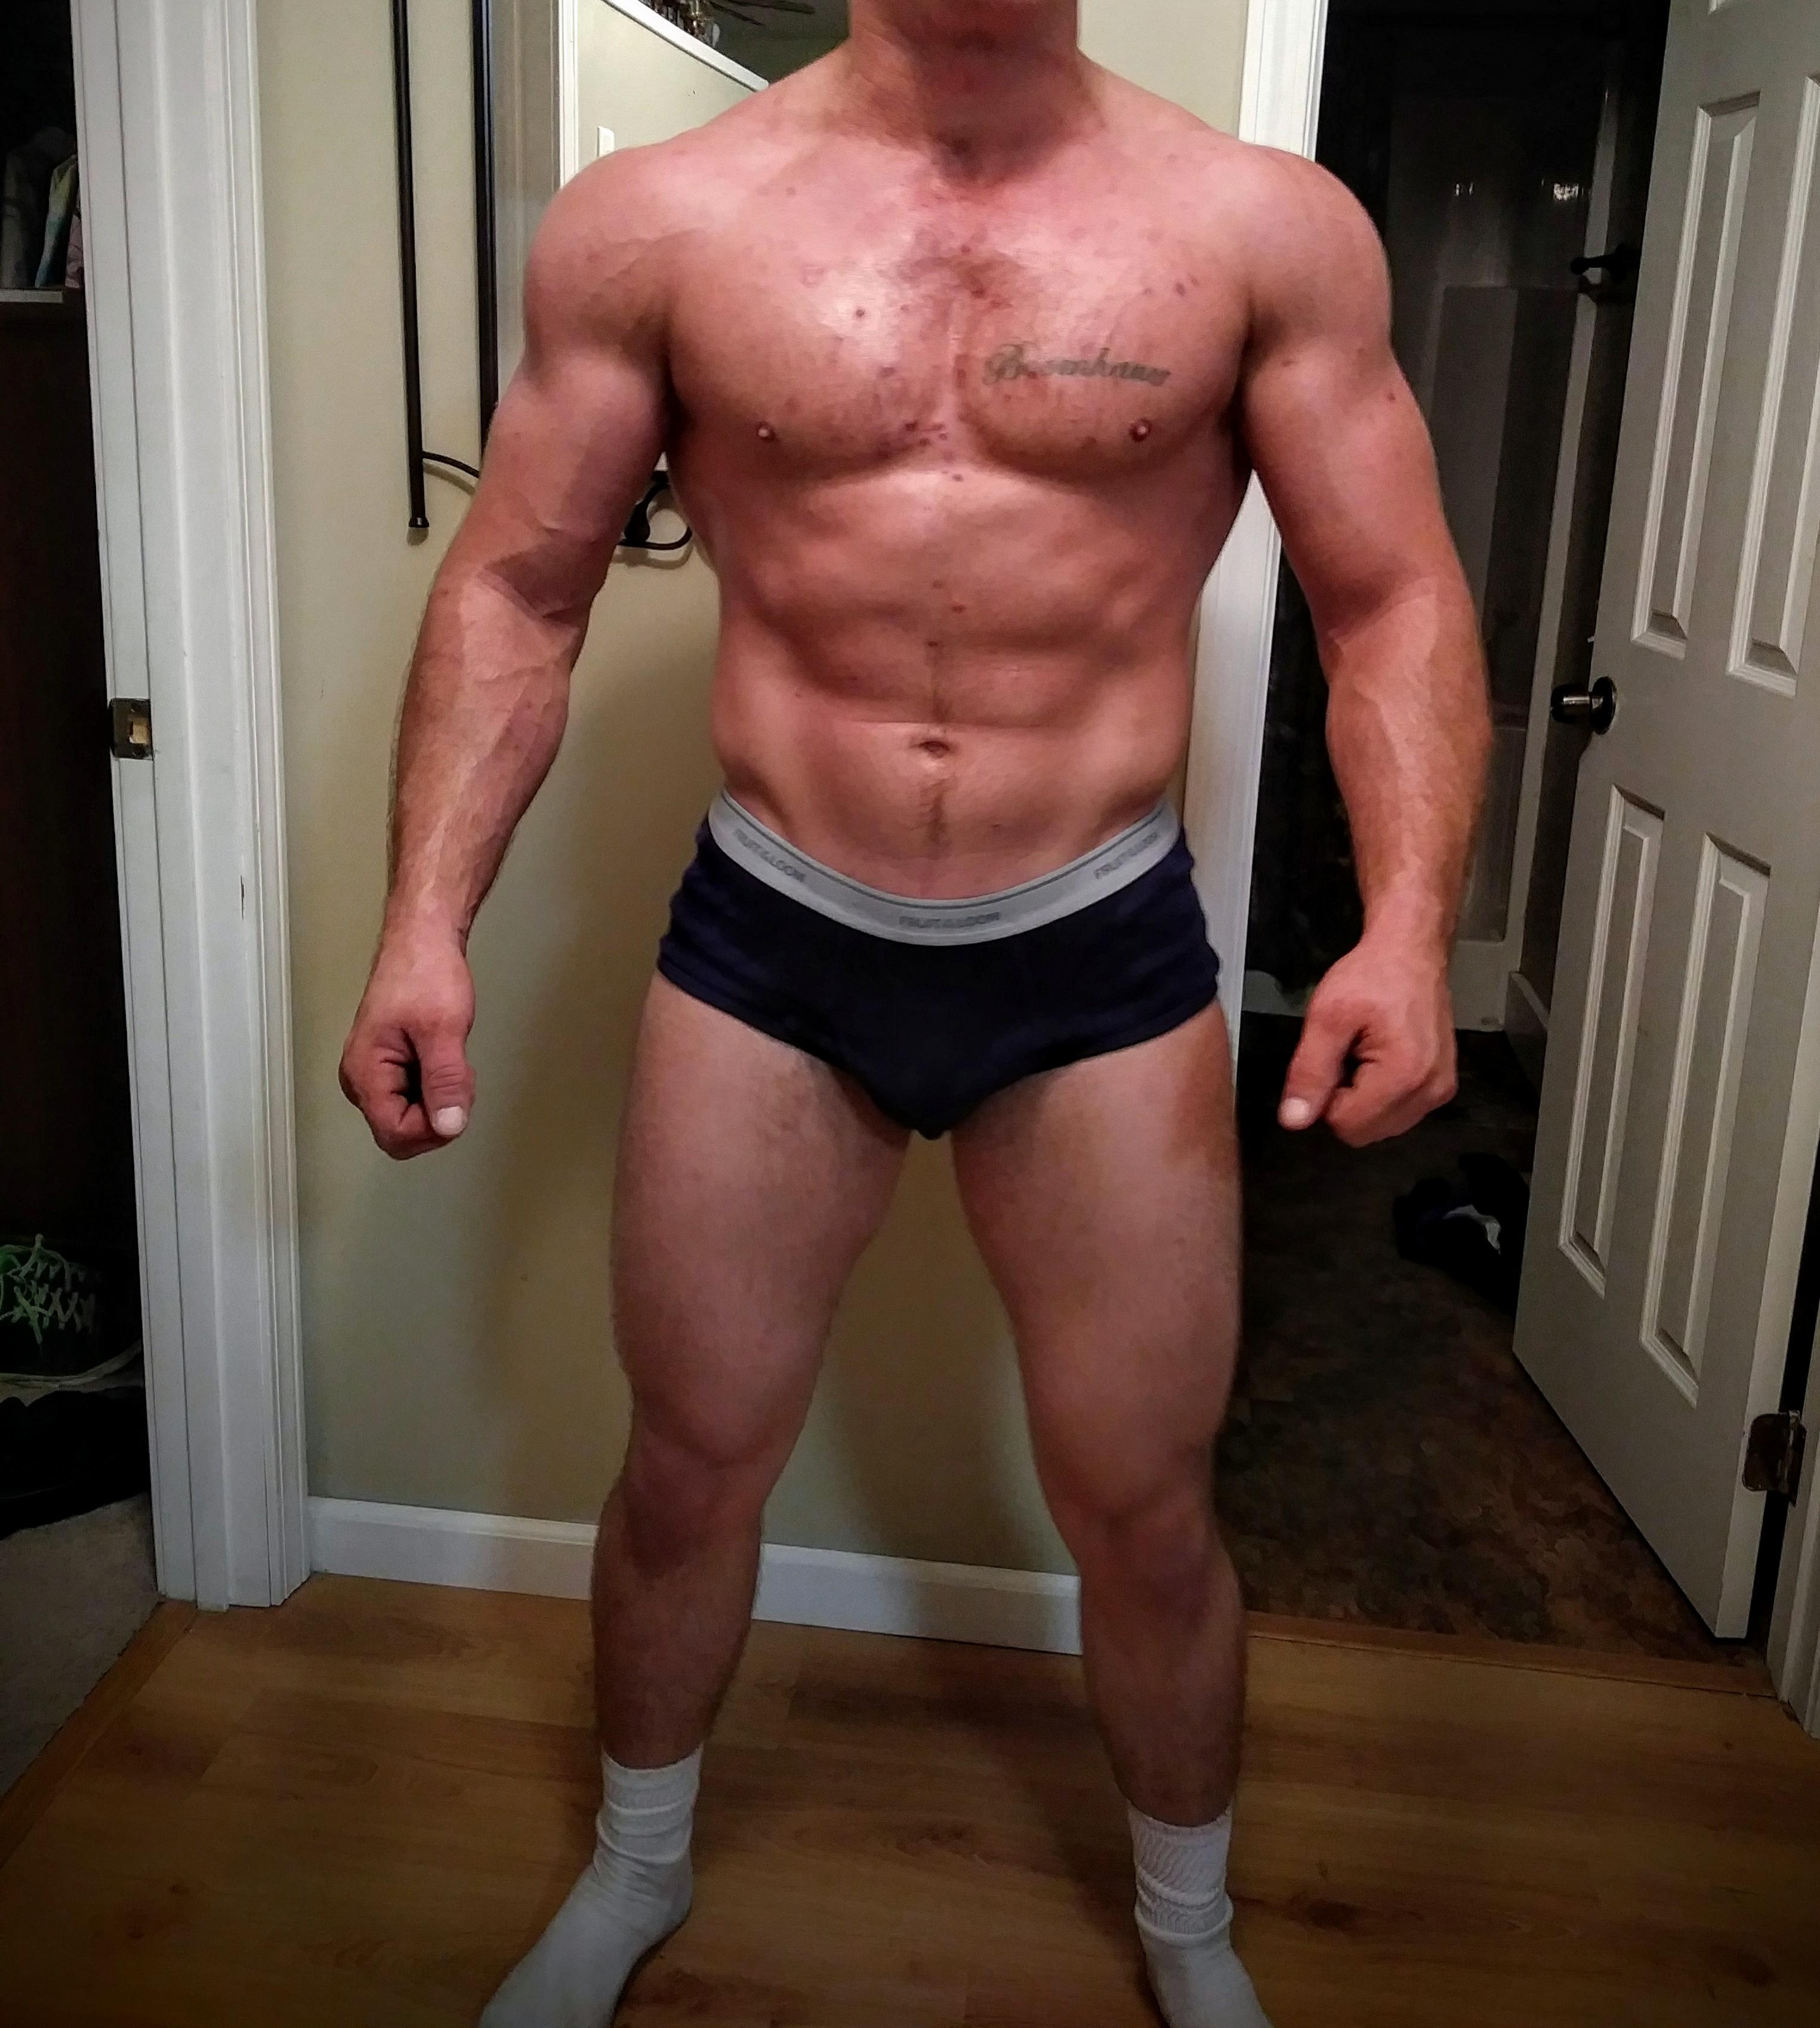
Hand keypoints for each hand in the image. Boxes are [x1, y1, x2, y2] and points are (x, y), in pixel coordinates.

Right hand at [339, 926, 476, 1159]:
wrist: (421, 940)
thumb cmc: (425, 973)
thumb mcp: (444, 1029)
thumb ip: (445, 1081)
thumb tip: (448, 1126)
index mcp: (364, 1073)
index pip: (395, 1135)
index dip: (432, 1127)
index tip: (455, 1095)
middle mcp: (360, 1080)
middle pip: (402, 1132)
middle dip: (438, 1113)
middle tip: (455, 1071)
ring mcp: (373, 1074)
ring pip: (411, 1117)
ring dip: (440, 1098)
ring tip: (449, 1056)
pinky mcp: (388, 1068)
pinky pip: (414, 1098)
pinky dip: (436, 1086)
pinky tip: (444, 1057)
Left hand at [1277, 934, 1457, 1146]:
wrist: (1410, 952)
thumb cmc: (1373, 975)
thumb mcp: (1326, 1018)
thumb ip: (1309, 1072)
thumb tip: (1294, 1119)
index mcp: (1404, 1076)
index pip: (1346, 1125)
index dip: (1325, 1098)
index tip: (1333, 1058)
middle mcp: (1431, 1091)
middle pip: (1364, 1132)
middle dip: (1345, 1101)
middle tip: (1348, 1054)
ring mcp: (1440, 1091)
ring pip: (1380, 1127)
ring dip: (1363, 1099)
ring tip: (1364, 1053)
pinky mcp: (1441, 1087)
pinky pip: (1397, 1113)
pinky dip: (1381, 1094)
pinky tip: (1379, 1059)